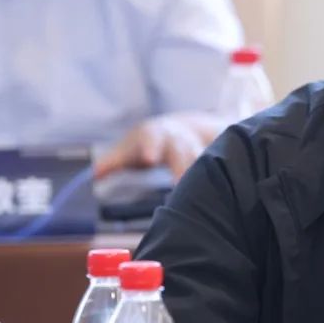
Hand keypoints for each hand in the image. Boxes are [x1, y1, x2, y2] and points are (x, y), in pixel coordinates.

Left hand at [93, 112, 226, 180]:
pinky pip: (220, 166)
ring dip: (207, 174)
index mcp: (155, 136)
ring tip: (208, 194)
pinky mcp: (212, 157)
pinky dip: (225, 176)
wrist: (179, 128)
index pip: (152, 139)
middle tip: (180, 184)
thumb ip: (113, 162)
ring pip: (205, 160)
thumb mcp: (129, 148)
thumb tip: (93, 175)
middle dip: (183, 167)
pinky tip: (230, 193)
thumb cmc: (148, 142)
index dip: (151, 147)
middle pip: (182, 152)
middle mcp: (179, 140)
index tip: (150, 158)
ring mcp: (197, 148)